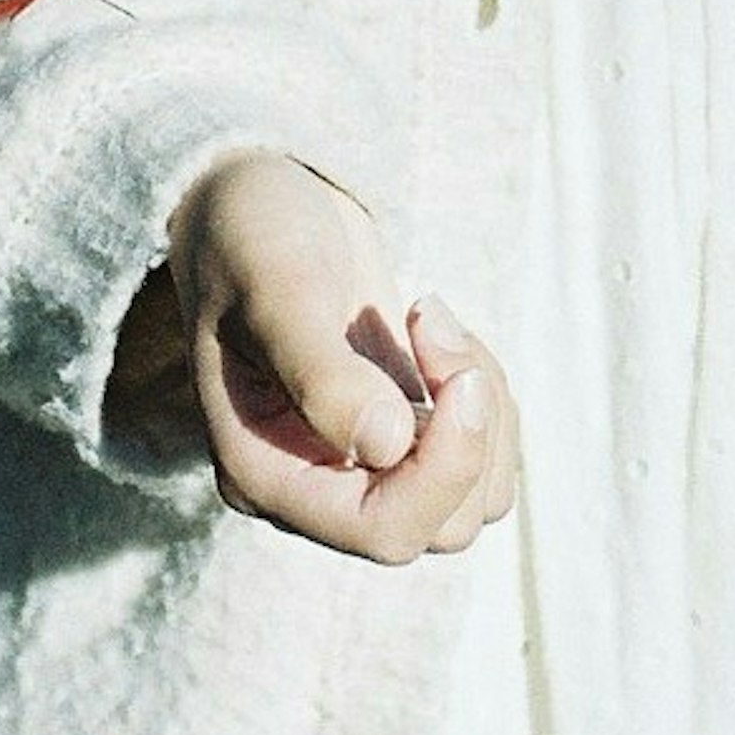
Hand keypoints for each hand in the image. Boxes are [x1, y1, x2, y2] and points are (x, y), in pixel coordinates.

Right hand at [148, 148, 518, 561]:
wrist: (259, 204)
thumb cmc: (249, 237)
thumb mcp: (276, 286)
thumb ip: (320, 370)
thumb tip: (388, 444)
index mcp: (264, 474)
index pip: (380, 530)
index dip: (442, 469)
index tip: (456, 372)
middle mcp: (314, 490)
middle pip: (441, 527)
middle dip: (468, 429)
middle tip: (431, 323)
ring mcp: (361, 470)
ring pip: (476, 499)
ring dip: (483, 410)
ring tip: (429, 321)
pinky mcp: (402, 443)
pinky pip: (484, 460)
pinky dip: (486, 398)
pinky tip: (433, 335)